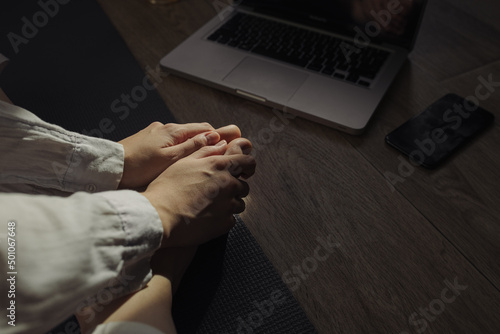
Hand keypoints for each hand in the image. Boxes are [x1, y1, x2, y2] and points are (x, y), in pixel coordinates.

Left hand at [118, 122, 241, 188]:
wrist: (108, 167)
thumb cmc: (137, 165)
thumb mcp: (170, 158)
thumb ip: (192, 147)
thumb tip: (213, 138)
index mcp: (173, 131)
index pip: (204, 129)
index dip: (220, 134)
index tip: (234, 138)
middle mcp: (165, 128)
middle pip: (194, 131)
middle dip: (210, 138)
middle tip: (225, 146)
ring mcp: (154, 134)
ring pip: (181, 137)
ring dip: (195, 144)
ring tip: (206, 154)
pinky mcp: (146, 141)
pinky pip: (170, 142)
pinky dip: (180, 147)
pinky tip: (181, 157)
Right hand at [142, 140, 255, 246]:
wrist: (159, 216)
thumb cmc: (168, 187)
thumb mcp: (184, 162)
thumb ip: (206, 151)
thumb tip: (223, 143)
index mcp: (219, 166)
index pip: (249, 163)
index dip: (248, 167)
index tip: (244, 171)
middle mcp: (228, 185)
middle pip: (243, 187)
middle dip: (234, 188)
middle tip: (215, 192)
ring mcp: (228, 206)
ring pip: (239, 204)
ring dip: (229, 204)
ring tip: (208, 206)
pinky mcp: (225, 224)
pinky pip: (230, 220)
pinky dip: (222, 219)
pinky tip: (206, 217)